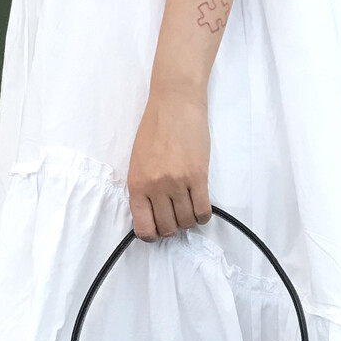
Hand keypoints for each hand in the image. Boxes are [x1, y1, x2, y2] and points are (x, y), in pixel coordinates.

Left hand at [126, 79, 212, 240]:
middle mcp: (156, 187)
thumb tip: (152, 214)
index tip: (157, 230)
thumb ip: (143, 189)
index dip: (152, 235)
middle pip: (167, 227)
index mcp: (137, 184)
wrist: (175, 104)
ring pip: (186, 221)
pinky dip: (203, 216)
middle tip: (175, 216)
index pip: (143, 227)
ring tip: (188, 208)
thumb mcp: (137, 162)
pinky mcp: (198, 177)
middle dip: (172, 227)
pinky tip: (201, 208)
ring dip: (188, 220)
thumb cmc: (154, 130)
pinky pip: (203, 211)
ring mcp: (178, 183)